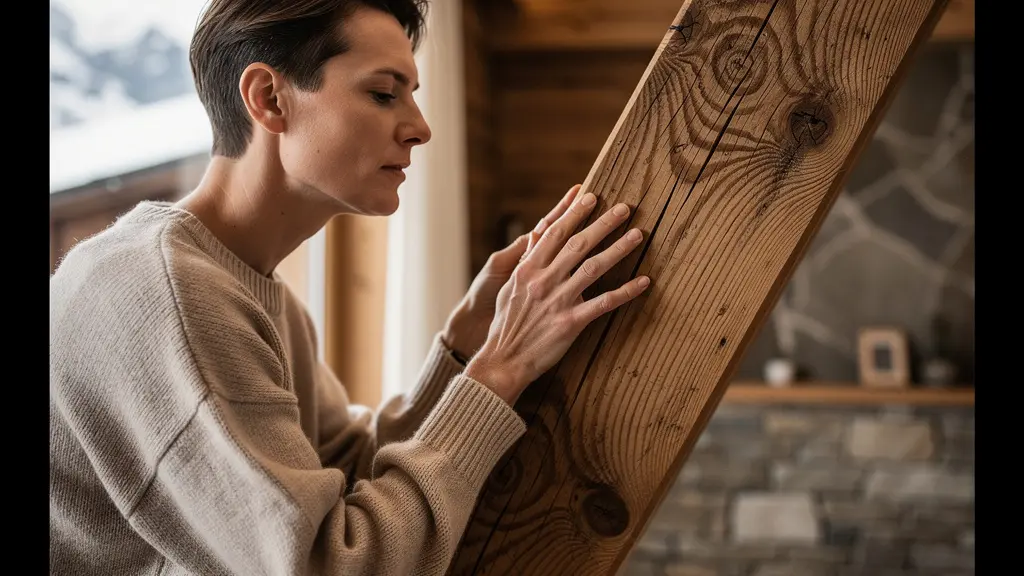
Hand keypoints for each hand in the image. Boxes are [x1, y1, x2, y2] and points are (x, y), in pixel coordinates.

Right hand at [464, 188, 650, 404]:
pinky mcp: (571, 323)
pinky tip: (643, 282)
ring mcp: (559, 300)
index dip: (575, 213)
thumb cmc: (506, 325)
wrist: (503, 360)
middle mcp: (544, 280)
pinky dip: (625, 291)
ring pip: (594, 267)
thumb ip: (525, 261)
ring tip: (638, 234)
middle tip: (624, 208)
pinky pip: (604, 303)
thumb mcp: (509, 288)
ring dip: (619, 249)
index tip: (591, 197)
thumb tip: (536, 235)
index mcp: (528, 269)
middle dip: (603, 223)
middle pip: (578, 244)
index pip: (555, 233)